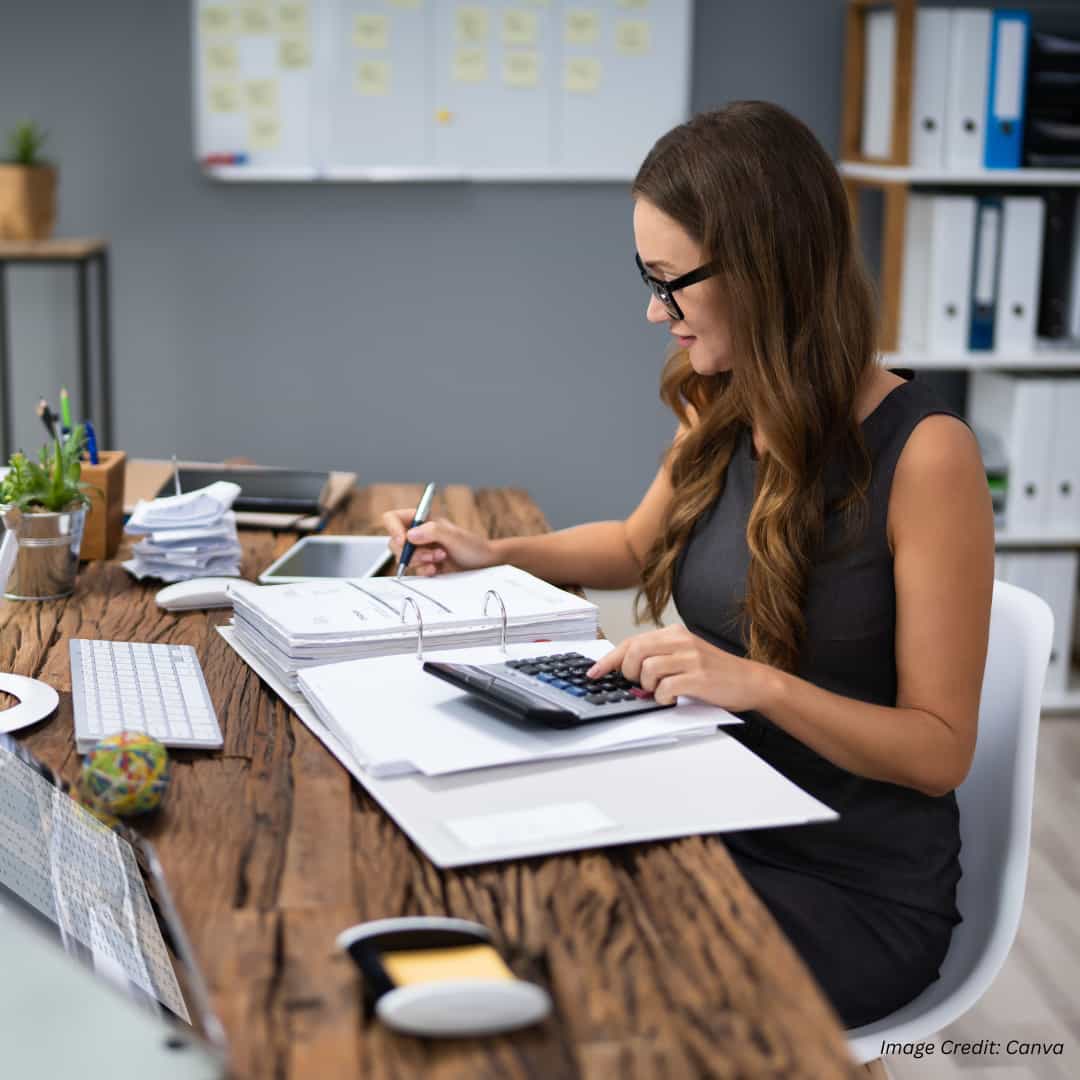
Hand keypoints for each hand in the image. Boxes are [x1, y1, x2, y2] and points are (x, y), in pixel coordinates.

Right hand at [381, 508, 496, 576]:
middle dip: (411, 551)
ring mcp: (421, 551)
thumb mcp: (455, 536)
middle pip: (395, 542)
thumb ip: (433, 531)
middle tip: (431, 554)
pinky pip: (413, 571)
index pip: (393, 518)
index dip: (393, 529)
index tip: (404, 540)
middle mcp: (418, 534)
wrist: (484, 565)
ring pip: (404, 558)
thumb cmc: (473, 546)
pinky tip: (437, 569)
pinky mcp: (424, 566)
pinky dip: (424, 571)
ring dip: (420, 561)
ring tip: (440, 559)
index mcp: (422, 519)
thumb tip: (410, 535)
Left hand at [586, 625, 768, 711]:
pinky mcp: (699, 677)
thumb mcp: (684, 656)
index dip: (609, 659)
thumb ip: (658, 658)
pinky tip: (671, 699)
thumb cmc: (714, 672)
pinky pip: (666, 687)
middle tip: (639, 683)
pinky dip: (663, 697)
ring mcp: (691, 658)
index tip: (594, 672)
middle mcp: (681, 641)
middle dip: (629, 671)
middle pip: (635, 650)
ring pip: (648, 668)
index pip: (632, 641)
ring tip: (660, 691)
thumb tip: (625, 671)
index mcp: (674, 634)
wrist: (749, 681)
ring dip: (648, 686)